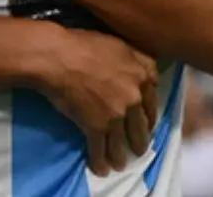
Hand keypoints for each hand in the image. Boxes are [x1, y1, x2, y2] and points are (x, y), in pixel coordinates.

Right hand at [37, 26, 157, 175]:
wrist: (58, 57)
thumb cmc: (84, 44)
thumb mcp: (120, 44)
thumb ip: (140, 59)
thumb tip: (154, 75)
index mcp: (141, 76)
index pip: (151, 103)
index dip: (149, 117)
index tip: (146, 124)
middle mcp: (133, 97)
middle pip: (141, 127)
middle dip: (140, 141)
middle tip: (138, 149)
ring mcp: (116, 114)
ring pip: (122, 142)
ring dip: (121, 156)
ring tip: (120, 164)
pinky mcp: (96, 127)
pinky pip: (100, 149)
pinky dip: (99, 162)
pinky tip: (100, 169)